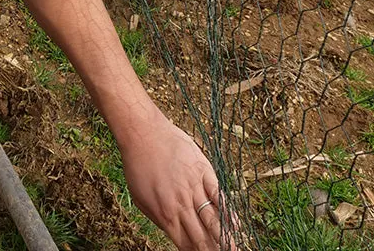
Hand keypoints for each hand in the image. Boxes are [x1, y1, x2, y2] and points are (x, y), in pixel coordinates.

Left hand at [118, 113, 239, 250]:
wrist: (142, 133)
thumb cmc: (138, 165)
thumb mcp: (141, 198)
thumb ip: (159, 218)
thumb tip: (174, 234)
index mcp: (165, 214)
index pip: (186, 244)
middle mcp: (181, 204)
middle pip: (202, 236)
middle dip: (214, 250)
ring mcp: (194, 187)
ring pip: (213, 218)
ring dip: (225, 237)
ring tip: (234, 250)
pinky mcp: (202, 170)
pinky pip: (218, 194)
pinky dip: (227, 210)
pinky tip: (236, 223)